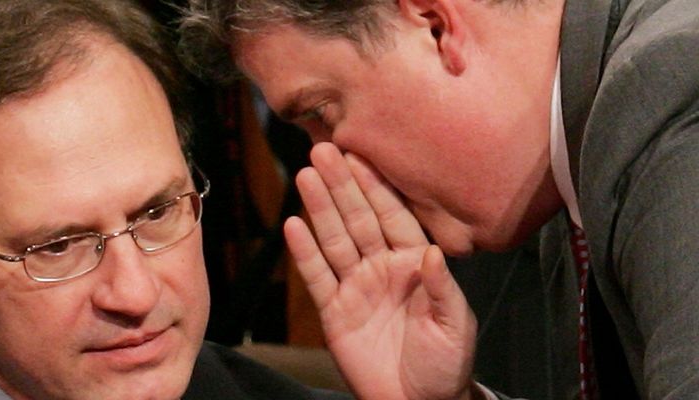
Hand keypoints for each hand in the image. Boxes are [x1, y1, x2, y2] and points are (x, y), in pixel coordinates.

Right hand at [285, 143, 476, 399]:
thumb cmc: (445, 366)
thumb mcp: (455, 326)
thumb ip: (441, 288)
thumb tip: (432, 253)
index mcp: (415, 264)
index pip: (393, 216)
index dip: (376, 187)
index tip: (359, 155)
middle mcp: (383, 268)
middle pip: (357, 219)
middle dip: (341, 185)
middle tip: (323, 151)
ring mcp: (356, 286)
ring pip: (334, 239)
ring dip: (319, 208)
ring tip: (305, 176)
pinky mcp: (333, 310)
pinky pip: (316, 276)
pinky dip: (304, 252)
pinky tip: (293, 226)